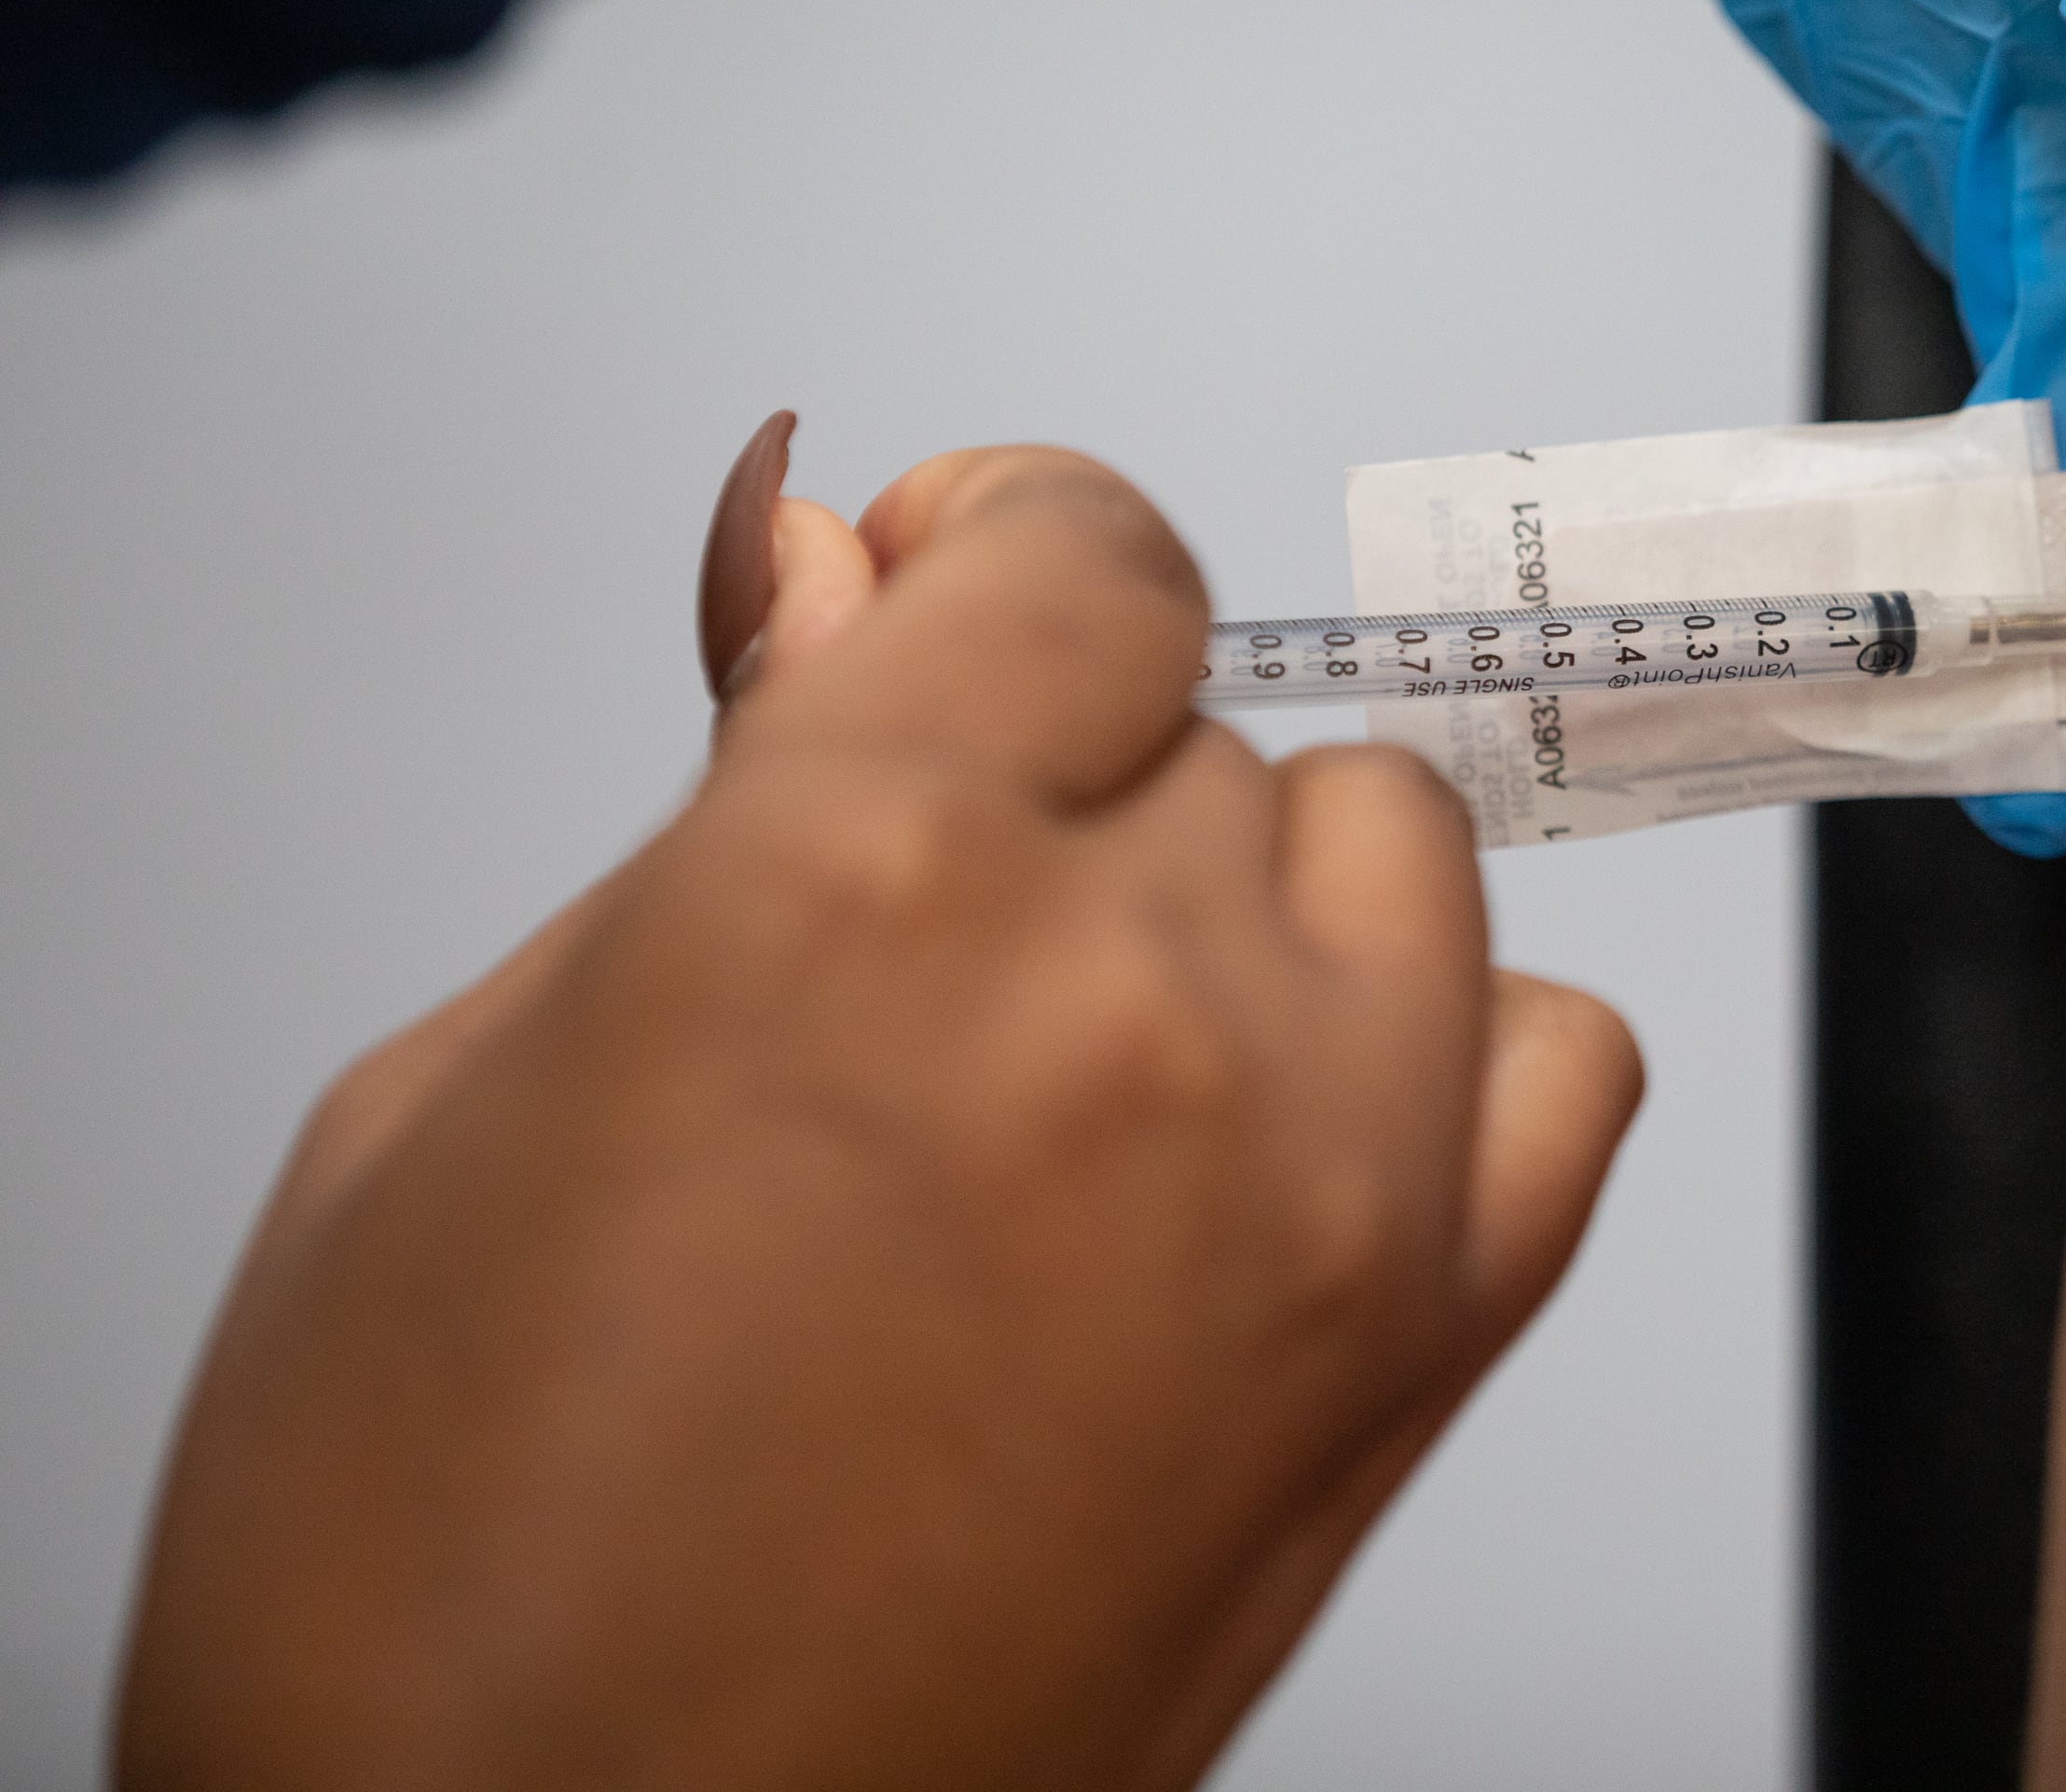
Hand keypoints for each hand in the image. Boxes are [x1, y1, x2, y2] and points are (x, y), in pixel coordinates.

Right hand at [117, 420, 1640, 1791]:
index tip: (969, 585)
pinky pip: (1558, 1063)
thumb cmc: (441, 1585)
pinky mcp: (1423, 1349)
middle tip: (926, 951)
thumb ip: (723, 798)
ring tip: (1085, 1055)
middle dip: (1066, 792)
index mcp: (860, 881)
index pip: (1077, 554)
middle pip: (1206, 724)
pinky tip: (1284, 1130)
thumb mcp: (469, 1100)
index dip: (1008, 547)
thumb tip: (833, 583)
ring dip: (1254, 902)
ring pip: (1393, 851)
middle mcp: (1130, 1002)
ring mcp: (1315, 1180)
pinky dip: (1443, 1056)